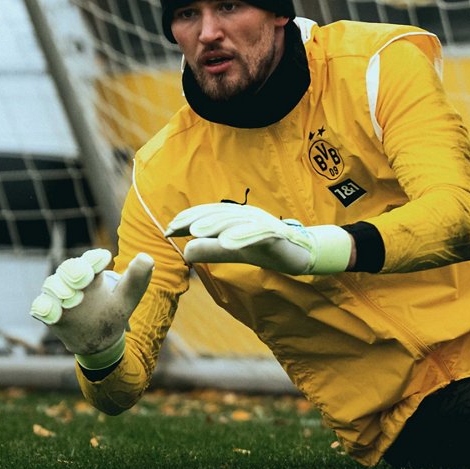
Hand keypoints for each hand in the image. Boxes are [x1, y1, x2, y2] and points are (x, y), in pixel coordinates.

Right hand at [30, 248, 153, 368]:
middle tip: (84, 278)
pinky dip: (44, 307)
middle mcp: (73, 281)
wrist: (98, 341)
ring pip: (52, 285)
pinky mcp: (49, 313)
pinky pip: (40, 307)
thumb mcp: (127, 298)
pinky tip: (52, 313)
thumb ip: (136, 279)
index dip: (95, 259)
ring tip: (71, 298)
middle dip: (74, 271)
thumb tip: (147, 257)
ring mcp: (59, 297)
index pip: (91, 260)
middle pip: (68, 269)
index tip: (105, 259)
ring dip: (59, 289)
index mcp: (93, 273)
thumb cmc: (112, 313)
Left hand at [164, 204, 351, 274]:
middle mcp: (247, 214)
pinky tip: (227, 244)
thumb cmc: (266, 249)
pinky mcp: (276, 234)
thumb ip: (211, 251)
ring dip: (214, 225)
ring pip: (236, 221)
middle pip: (217, 214)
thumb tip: (185, 253)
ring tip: (194, 233)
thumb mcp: (234, 252)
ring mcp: (262, 222)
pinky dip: (242, 237)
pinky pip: (258, 233)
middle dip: (193, 220)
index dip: (186, 220)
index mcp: (236, 217)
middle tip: (172, 229)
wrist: (303, 254)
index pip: (207, 215)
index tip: (166, 231)